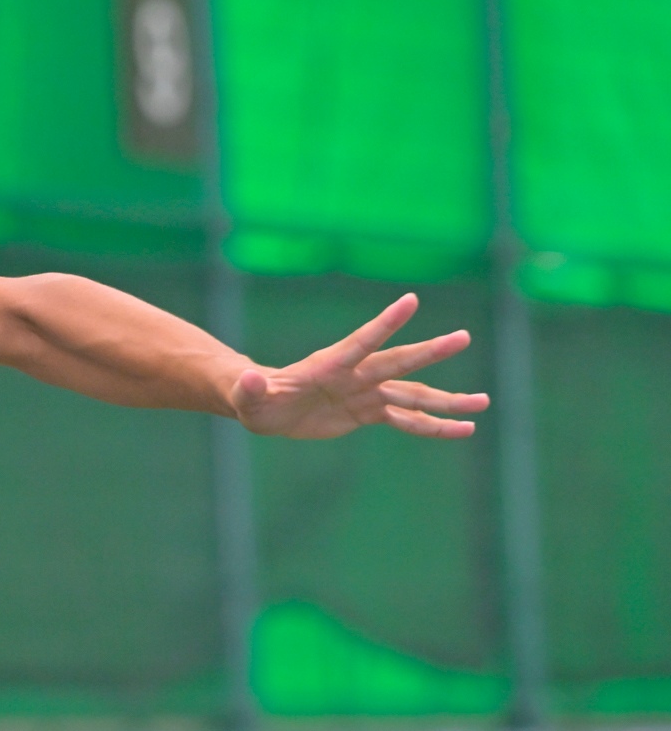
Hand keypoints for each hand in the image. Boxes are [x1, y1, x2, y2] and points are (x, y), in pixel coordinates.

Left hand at [231, 293, 488, 440]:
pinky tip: (462, 430)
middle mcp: (355, 375)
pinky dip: (433, 426)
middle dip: (428, 352)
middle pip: (397, 363)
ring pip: (413, 395)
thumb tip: (246, 377)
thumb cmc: (254, 399)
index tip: (411, 301)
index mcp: (328, 366)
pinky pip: (407, 420)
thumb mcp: (247, 397)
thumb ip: (249, 388)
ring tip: (483, 403)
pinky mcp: (368, 412)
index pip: (360, 342)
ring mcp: (365, 393)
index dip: (384, 324)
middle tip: (462, 338)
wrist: (267, 408)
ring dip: (447, 400)